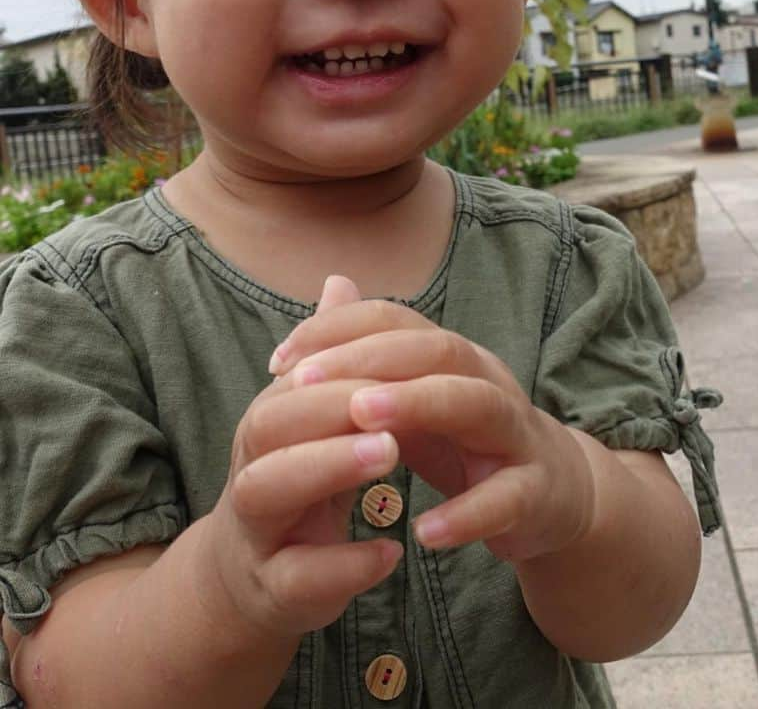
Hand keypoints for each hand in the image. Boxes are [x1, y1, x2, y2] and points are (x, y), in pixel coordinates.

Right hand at [201, 277, 403, 637]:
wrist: (255, 577)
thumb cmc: (300, 479)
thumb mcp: (317, 417)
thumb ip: (333, 356)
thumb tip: (340, 280)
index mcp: (269, 425)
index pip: (293, 383)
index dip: (339, 369)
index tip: (393, 363)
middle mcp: (251, 468)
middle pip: (267, 426)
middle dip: (328, 410)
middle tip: (391, 403)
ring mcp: (257, 530)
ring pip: (266, 492)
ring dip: (328, 469)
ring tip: (390, 458)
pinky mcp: (275, 588)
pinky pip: (296, 577)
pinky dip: (343, 566)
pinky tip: (389, 552)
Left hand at [270, 278, 596, 564]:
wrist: (553, 492)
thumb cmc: (468, 439)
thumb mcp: (415, 395)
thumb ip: (371, 355)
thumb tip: (325, 290)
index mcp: (454, 358)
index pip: (397, 320)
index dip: (337, 331)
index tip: (278, 361)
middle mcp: (489, 381)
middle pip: (439, 350)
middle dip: (372, 358)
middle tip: (307, 381)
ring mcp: (516, 433)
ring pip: (478, 404)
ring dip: (420, 405)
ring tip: (362, 422)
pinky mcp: (536, 490)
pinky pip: (506, 497)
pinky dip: (467, 513)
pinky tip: (424, 533)